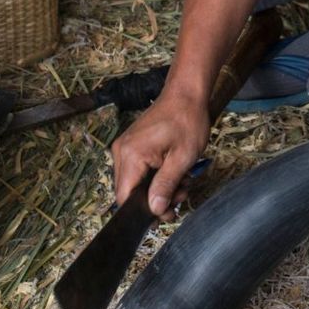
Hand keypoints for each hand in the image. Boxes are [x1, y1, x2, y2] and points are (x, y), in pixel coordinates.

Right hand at [111, 85, 210, 216]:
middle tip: (181, 196)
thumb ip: (165, 186)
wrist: (186, 94)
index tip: (166, 214)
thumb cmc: (187, 121)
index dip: (143, 211)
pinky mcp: (132, 146)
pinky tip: (174, 174)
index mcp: (130, 155)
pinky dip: (155, 178)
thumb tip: (155, 211)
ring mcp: (125, 148)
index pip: (125, 197)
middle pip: (129, 192)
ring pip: (135, 183)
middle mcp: (121, 152)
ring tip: (182, 183)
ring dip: (158, 189)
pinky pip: (138, 171)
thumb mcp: (182, 158)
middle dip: (155, 200)